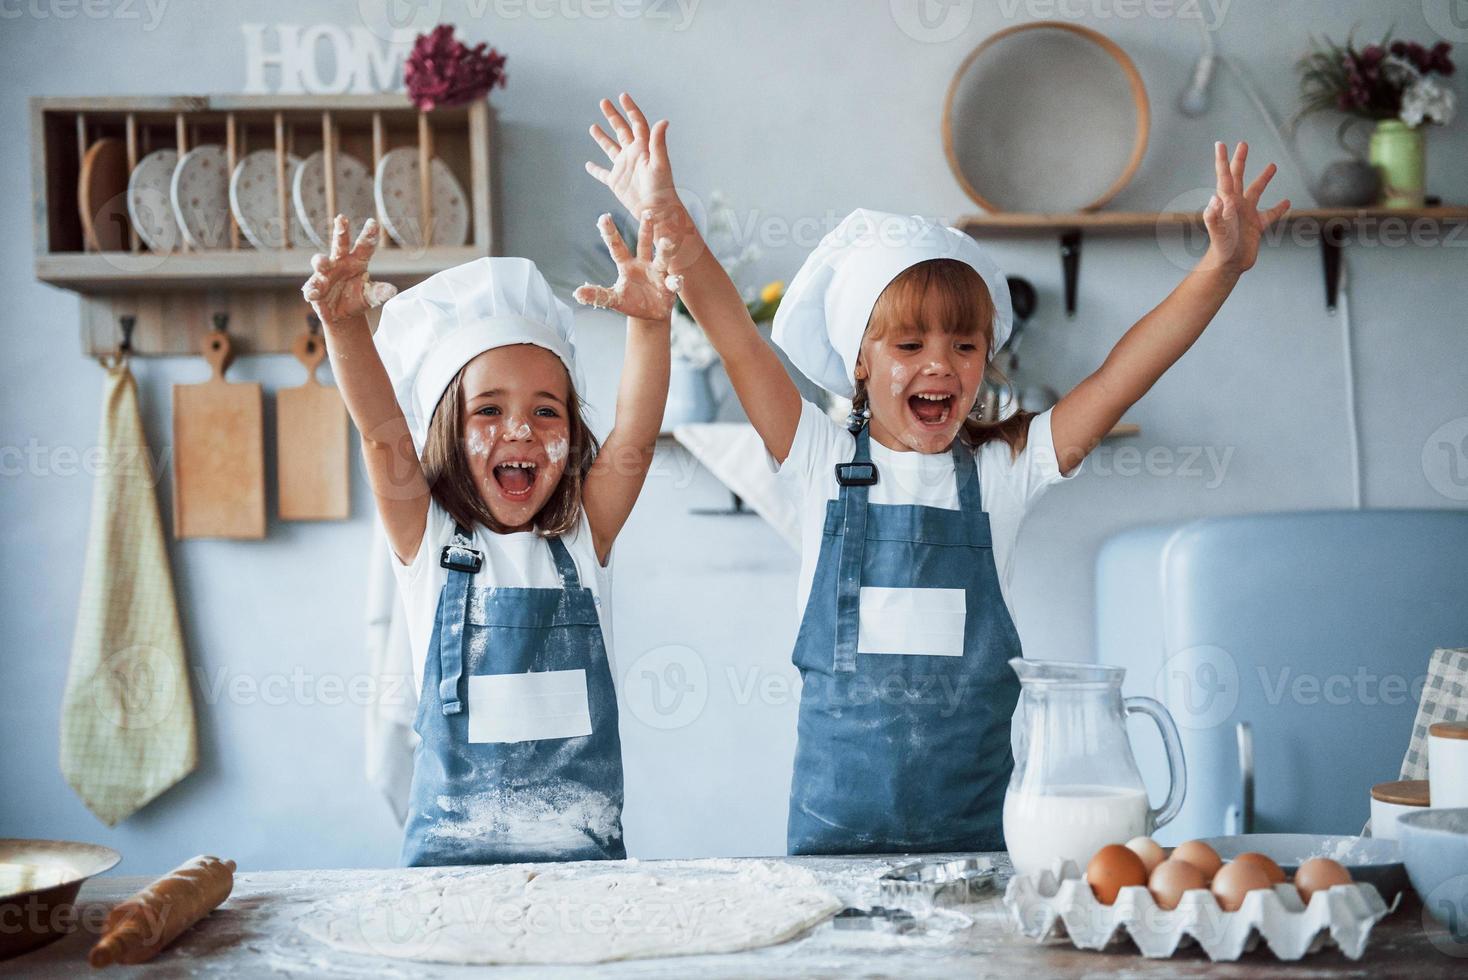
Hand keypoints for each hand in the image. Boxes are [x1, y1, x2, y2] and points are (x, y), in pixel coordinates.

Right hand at [300, 215, 397, 326]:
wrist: (341, 315)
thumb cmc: (356, 298)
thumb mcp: (370, 296)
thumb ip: (379, 293)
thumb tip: (392, 291)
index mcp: (356, 261)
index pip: (364, 246)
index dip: (368, 235)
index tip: (373, 222)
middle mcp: (339, 262)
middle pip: (340, 244)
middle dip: (341, 231)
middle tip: (341, 218)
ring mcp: (325, 274)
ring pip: (321, 262)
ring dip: (321, 261)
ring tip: (323, 263)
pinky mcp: (314, 287)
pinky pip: (312, 287)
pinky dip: (312, 290)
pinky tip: (314, 294)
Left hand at [574, 211, 681, 321]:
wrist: (650, 314)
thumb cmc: (631, 302)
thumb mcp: (613, 298)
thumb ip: (597, 294)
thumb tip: (577, 293)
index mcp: (627, 264)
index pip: (617, 246)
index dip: (610, 233)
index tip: (603, 216)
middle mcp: (643, 264)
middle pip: (644, 243)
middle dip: (646, 228)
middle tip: (647, 212)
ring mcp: (658, 273)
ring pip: (662, 258)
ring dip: (664, 250)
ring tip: (666, 242)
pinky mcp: (670, 286)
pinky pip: (673, 282)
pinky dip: (675, 282)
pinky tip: (675, 282)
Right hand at [585, 93, 692, 244]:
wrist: (656, 210)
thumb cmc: (662, 188)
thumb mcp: (660, 163)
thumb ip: (658, 142)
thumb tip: (663, 121)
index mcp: (643, 147)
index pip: (636, 123)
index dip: (630, 109)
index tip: (622, 96)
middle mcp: (633, 154)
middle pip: (621, 130)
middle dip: (613, 116)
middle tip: (603, 102)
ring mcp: (623, 168)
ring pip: (610, 148)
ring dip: (602, 138)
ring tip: (593, 126)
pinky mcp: (616, 182)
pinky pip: (603, 173)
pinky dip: (595, 169)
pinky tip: (588, 164)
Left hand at [1201, 141, 1290, 275]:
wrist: (1228, 266)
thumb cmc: (1221, 249)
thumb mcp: (1218, 232)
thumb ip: (1215, 216)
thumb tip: (1214, 199)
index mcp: (1227, 202)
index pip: (1225, 177)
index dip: (1222, 160)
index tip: (1220, 144)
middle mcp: (1236, 205)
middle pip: (1238, 177)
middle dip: (1240, 161)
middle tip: (1243, 144)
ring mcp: (1246, 215)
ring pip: (1256, 192)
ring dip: (1263, 179)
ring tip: (1272, 165)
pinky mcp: (1255, 227)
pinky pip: (1269, 215)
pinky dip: (1278, 208)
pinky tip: (1286, 202)